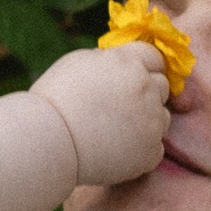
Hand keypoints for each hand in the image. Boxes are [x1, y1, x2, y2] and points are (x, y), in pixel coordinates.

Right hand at [31, 42, 170, 184]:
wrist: (48, 142)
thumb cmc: (55, 100)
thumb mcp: (79, 62)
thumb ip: (110, 59)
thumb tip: (123, 61)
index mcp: (130, 63)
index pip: (156, 58)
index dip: (144, 68)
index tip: (132, 79)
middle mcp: (146, 89)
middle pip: (162, 87)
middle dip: (146, 94)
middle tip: (119, 107)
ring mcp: (152, 122)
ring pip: (162, 118)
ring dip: (146, 122)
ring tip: (114, 130)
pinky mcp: (150, 152)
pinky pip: (155, 148)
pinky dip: (140, 150)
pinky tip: (116, 150)